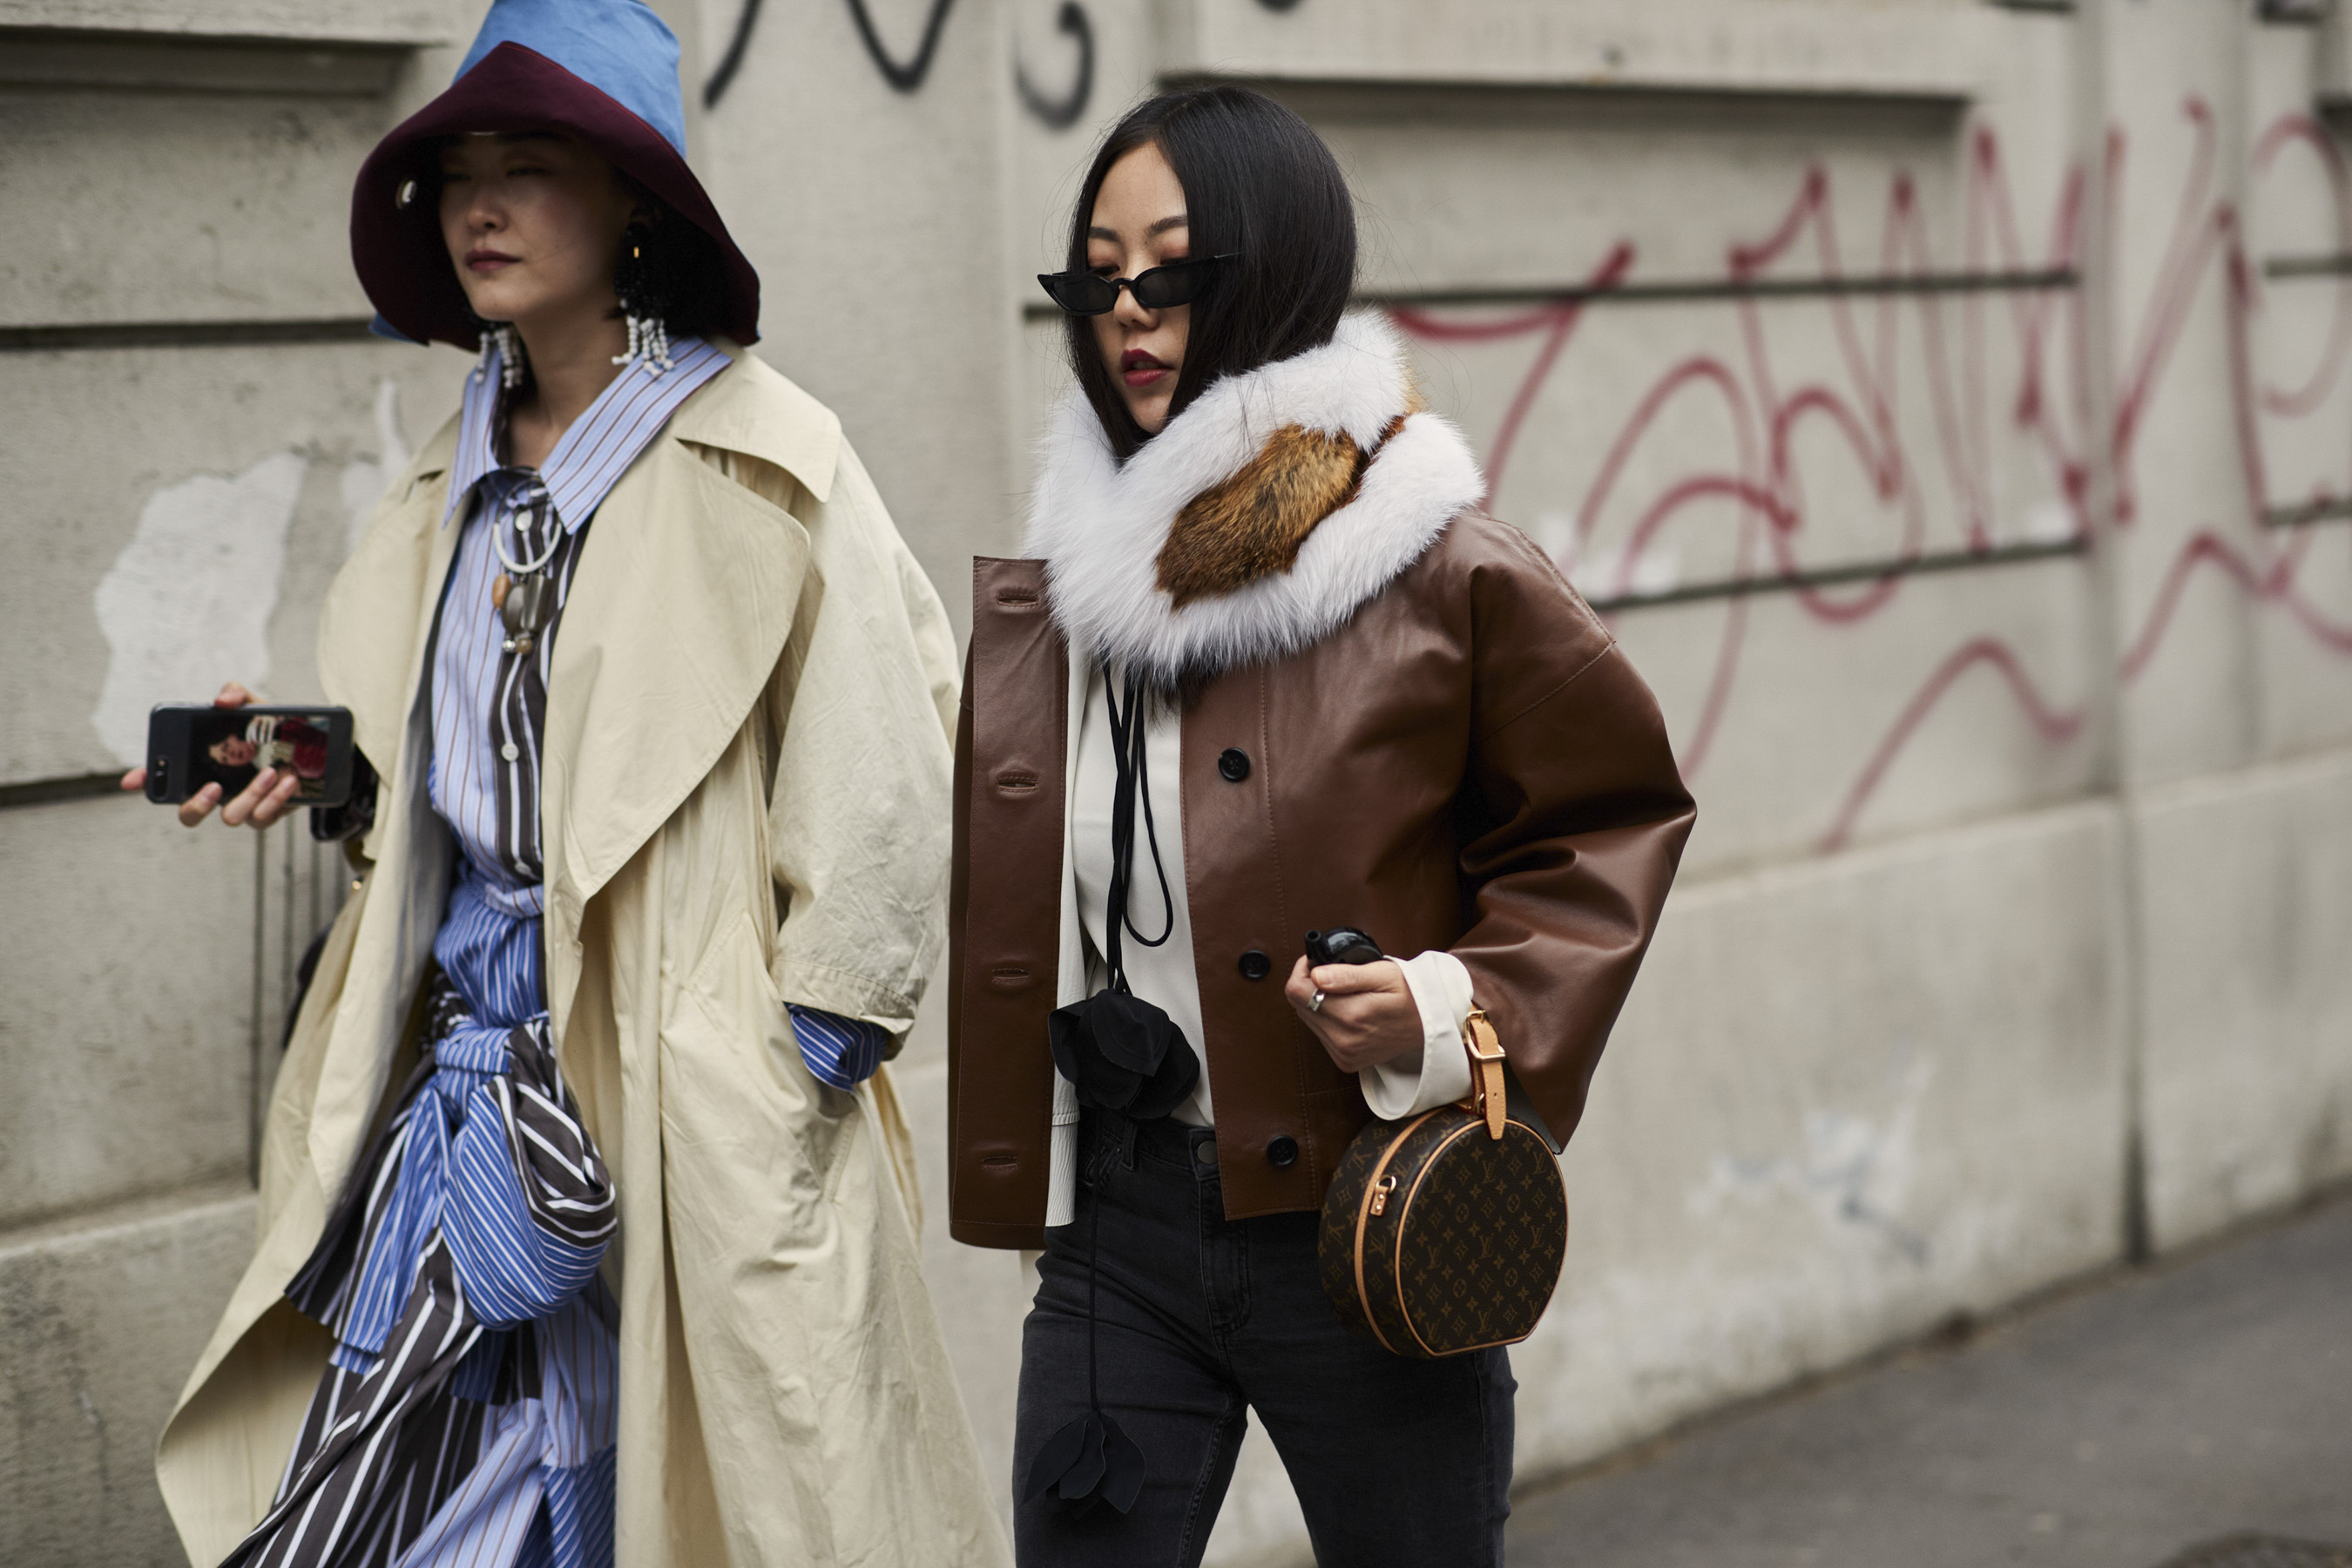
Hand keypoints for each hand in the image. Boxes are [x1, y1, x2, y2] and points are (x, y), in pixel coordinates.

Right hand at [118, 682, 302, 829]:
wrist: (314, 746)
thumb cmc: (273, 728)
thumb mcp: (255, 707)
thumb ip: (236, 695)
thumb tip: (222, 700)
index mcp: (203, 765)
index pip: (164, 777)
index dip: (146, 780)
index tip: (134, 780)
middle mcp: (217, 790)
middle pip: (188, 814)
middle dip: (196, 805)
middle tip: (213, 786)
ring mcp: (241, 805)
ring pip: (232, 817)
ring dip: (251, 794)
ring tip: (270, 771)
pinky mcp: (268, 813)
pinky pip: (263, 818)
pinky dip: (276, 799)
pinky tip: (289, 779)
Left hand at [1285, 956, 1423, 1074]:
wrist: (1431, 1023)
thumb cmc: (1411, 993)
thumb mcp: (1383, 974)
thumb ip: (1347, 976)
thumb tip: (1315, 976)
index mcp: (1351, 1015)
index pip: (1296, 991)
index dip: (1302, 970)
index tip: (1318, 963)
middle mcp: (1344, 1040)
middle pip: (1299, 1005)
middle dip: (1310, 986)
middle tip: (1333, 975)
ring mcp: (1344, 1054)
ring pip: (1308, 1020)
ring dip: (1318, 1004)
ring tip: (1345, 994)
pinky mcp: (1346, 1061)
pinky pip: (1321, 1036)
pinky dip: (1328, 1020)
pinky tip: (1348, 1011)